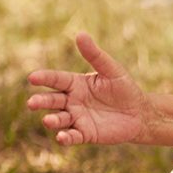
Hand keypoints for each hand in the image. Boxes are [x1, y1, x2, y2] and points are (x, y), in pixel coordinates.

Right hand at [27, 33, 148, 145]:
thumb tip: (80, 34)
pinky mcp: (85, 134)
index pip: (56, 80)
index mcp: (75, 84)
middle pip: (52, 101)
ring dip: (52, 121)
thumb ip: (95, 55)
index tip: (32, 78)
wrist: (139, 112)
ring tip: (49, 121)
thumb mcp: (111, 70)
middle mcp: (72, 101)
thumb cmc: (124, 88)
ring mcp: (77, 118)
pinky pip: (72, 136)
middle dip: (41, 102)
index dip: (44, 78)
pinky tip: (61, 137)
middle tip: (32, 103)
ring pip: (59, 120)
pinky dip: (65, 138)